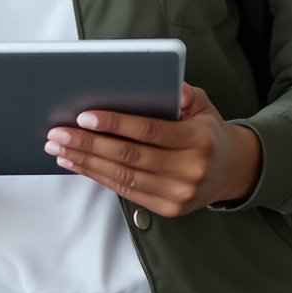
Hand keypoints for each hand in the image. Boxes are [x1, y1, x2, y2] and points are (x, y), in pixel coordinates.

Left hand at [44, 84, 261, 217]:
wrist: (234, 170)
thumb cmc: (208, 131)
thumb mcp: (203, 106)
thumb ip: (183, 93)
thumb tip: (161, 83)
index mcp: (198, 140)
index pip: (149, 131)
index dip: (115, 123)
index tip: (84, 116)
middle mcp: (189, 170)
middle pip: (129, 156)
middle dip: (88, 144)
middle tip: (58, 133)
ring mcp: (179, 194)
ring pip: (123, 177)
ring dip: (86, 163)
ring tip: (59, 149)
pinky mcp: (168, 209)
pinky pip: (126, 192)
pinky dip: (98, 177)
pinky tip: (77, 164)